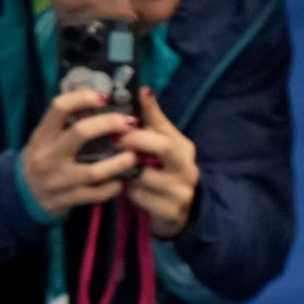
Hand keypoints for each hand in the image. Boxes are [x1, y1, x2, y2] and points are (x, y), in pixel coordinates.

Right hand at [20, 85, 138, 218]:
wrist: (25, 195)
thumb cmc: (43, 158)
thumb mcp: (46, 138)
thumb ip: (65, 123)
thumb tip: (98, 100)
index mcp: (42, 135)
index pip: (59, 107)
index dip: (83, 97)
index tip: (105, 96)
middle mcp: (47, 156)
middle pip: (81, 133)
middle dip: (109, 124)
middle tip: (129, 123)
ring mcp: (57, 180)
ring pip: (94, 171)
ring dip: (119, 162)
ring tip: (134, 155)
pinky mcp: (66, 200)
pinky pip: (96, 194)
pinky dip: (112, 187)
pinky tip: (122, 180)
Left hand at [119, 88, 200, 238]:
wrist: (182, 213)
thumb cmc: (166, 174)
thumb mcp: (164, 146)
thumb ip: (154, 120)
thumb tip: (144, 90)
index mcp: (184, 148)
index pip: (164, 130)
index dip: (140, 126)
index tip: (118, 125)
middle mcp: (188, 168)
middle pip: (162, 146)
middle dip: (136, 142)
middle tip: (115, 142)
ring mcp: (181, 192)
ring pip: (144, 176)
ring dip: (128, 173)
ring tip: (121, 171)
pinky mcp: (170, 212)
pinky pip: (140, 198)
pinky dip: (130, 193)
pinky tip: (130, 190)